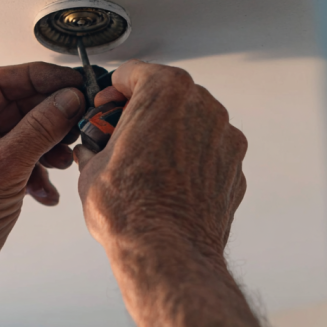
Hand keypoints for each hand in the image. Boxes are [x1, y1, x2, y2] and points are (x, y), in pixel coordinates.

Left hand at [0, 62, 84, 289]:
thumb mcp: (4, 169)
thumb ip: (39, 129)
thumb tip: (67, 100)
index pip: (0, 82)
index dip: (40, 78)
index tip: (73, 82)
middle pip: (16, 108)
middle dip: (50, 118)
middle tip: (80, 120)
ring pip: (23, 136)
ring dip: (49, 147)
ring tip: (64, 162)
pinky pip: (21, 162)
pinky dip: (39, 174)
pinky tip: (46, 193)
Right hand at [74, 60, 247, 260]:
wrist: (166, 253)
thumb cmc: (131, 211)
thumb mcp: (91, 168)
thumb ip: (95, 146)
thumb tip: (93, 150)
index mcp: (165, 93)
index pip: (135, 72)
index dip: (114, 90)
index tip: (107, 104)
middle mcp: (202, 108)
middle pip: (167, 95)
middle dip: (143, 112)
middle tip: (120, 135)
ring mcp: (224, 138)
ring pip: (191, 123)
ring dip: (168, 135)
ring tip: (143, 164)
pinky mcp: (235, 167)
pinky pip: (207, 152)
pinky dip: (189, 160)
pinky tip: (167, 183)